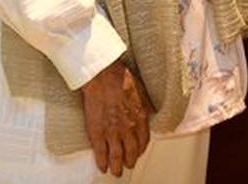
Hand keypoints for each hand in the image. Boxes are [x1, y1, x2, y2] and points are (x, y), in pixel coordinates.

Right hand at [81, 60, 153, 176]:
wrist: (103, 76)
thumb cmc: (121, 79)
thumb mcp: (142, 91)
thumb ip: (146, 106)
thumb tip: (151, 112)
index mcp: (140, 119)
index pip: (143, 141)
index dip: (140, 149)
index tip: (137, 152)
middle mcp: (128, 129)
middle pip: (131, 152)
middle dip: (130, 161)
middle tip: (128, 165)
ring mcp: (112, 132)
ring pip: (116, 156)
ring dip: (117, 166)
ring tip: (116, 171)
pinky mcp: (97, 132)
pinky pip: (100, 152)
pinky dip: (101, 162)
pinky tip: (102, 167)